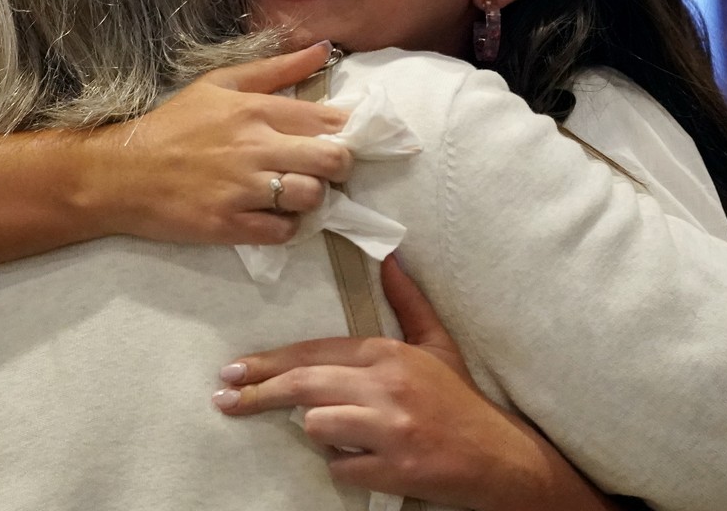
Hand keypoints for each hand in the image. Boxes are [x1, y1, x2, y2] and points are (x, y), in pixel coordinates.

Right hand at [79, 42, 353, 244]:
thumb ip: (276, 68)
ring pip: (312, 197)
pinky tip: (271, 215)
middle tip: (323, 169)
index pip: (329, 121)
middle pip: (333, 160)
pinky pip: (283, 232)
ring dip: (311, 198)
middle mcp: (254, 147)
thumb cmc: (172, 125)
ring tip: (294, 192)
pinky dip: (285, 227)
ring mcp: (242, 189)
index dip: (344, 132)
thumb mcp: (220, 84)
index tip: (337, 138)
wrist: (120, 174)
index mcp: (255, 110)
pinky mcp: (229, 224)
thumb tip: (323, 48)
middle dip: (338, 167)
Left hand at [213, 257, 617, 510]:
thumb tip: (390, 259)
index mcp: (390, 353)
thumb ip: (408, 302)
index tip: (236, 370)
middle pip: (304, 386)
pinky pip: (340, 467)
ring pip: (318, 426)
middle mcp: (387, 386)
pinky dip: (345, 466)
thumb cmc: (461, 401)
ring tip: (343, 435)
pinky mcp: (393, 467)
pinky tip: (366, 461)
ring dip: (320, 434)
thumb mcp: (438, 344)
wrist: (500, 457)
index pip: (315, 353)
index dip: (270, 363)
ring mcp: (389, 428)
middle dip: (259, 394)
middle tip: (225, 399)